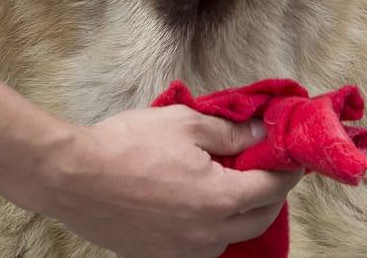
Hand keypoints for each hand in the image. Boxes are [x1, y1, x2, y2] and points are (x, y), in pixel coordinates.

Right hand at [39, 105, 301, 257]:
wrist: (73, 177)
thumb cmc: (126, 145)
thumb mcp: (184, 123)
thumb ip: (229, 131)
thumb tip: (261, 134)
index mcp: (219, 199)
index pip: (272, 187)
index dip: (287, 168)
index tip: (293, 155)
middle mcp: (208, 234)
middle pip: (259, 218)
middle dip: (270, 193)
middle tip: (268, 167)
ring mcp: (183, 251)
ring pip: (231, 236)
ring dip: (240, 212)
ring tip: (231, 183)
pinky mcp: (160, 256)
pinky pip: (201, 245)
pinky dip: (211, 225)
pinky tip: (198, 202)